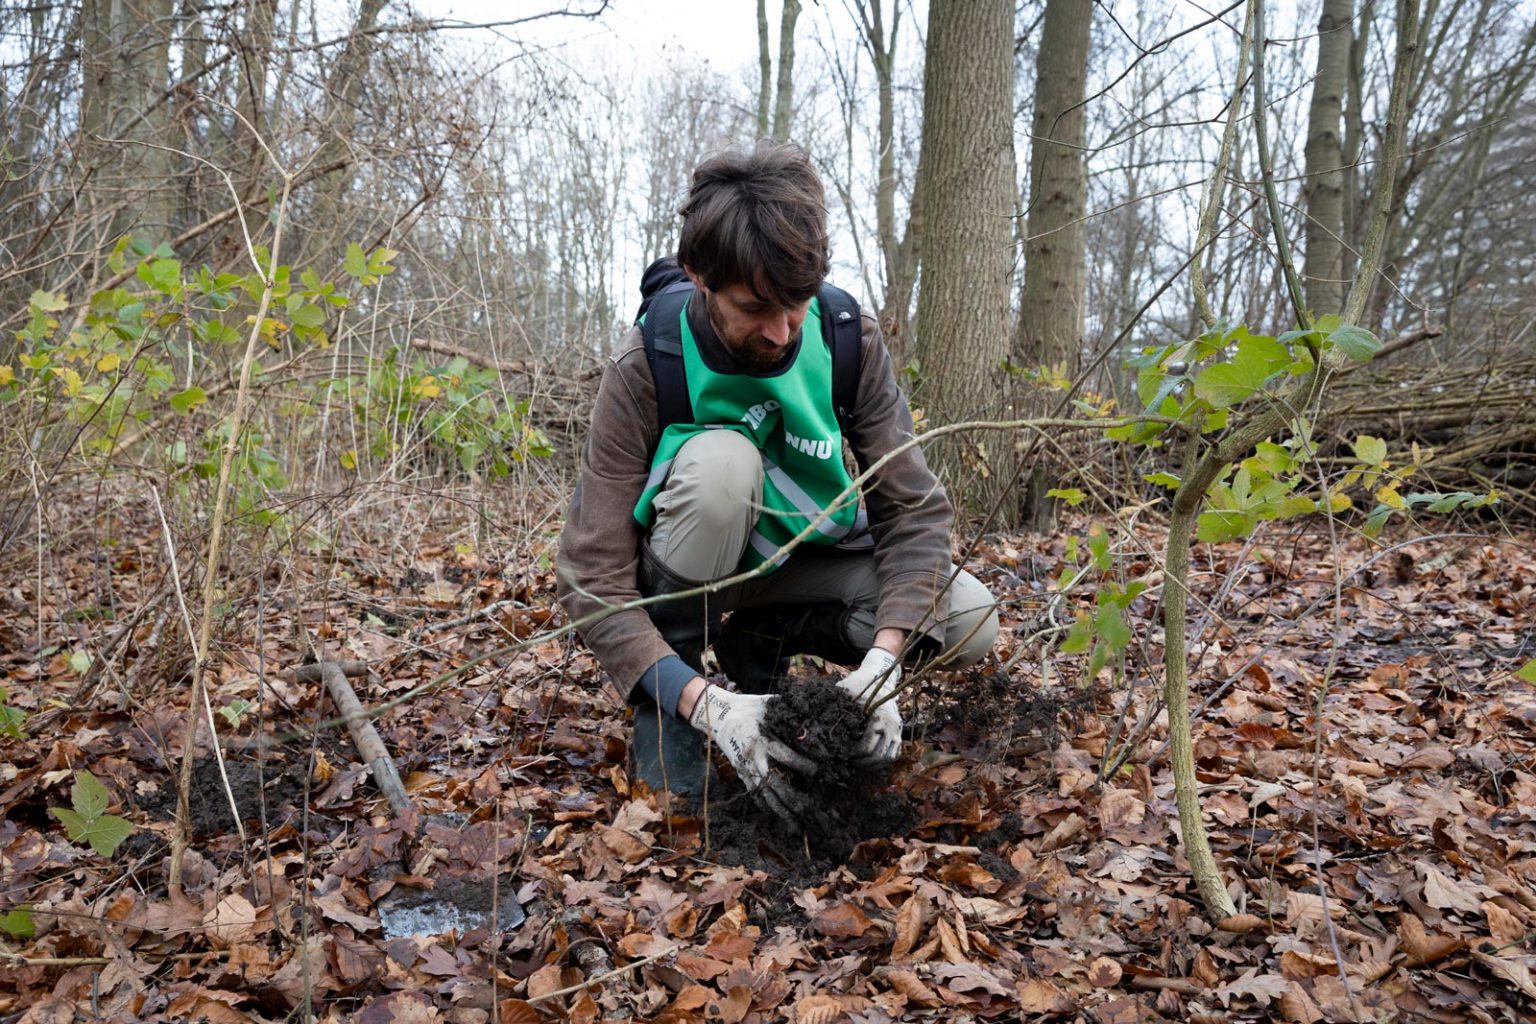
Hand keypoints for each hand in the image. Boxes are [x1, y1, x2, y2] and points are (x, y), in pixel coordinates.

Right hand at [688, 685, 814, 823]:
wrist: (719, 716)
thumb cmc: (748, 707)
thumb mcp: (768, 704)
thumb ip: (787, 710)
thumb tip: (812, 710)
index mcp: (762, 739)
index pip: (784, 755)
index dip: (801, 764)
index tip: (817, 772)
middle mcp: (755, 758)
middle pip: (775, 783)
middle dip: (791, 799)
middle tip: (807, 810)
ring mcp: (747, 768)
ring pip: (765, 794)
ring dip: (780, 811)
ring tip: (795, 827)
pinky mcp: (742, 773)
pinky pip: (754, 793)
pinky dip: (765, 806)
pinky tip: (775, 816)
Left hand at [836, 648, 902, 765]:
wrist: (878, 678)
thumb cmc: (859, 684)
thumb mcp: (845, 691)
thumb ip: (834, 704)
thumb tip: (814, 717)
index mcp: (880, 716)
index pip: (867, 747)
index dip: (853, 754)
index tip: (842, 753)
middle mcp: (892, 725)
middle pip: (877, 756)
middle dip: (861, 762)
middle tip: (847, 761)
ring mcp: (897, 730)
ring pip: (888, 758)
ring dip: (872, 765)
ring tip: (857, 763)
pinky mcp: (899, 733)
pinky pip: (893, 754)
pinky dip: (882, 761)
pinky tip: (868, 761)